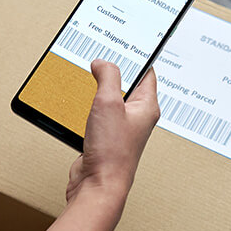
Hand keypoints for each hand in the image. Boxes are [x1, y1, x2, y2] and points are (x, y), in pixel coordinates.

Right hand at [66, 60, 159, 206]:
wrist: (98, 186)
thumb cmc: (112, 152)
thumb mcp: (109, 102)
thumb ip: (108, 76)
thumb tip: (102, 63)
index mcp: (147, 107)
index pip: (147, 73)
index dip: (137, 56)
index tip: (127, 43)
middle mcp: (137, 117)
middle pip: (128, 84)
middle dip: (116, 70)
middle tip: (105, 56)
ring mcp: (121, 128)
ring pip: (112, 99)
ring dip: (101, 88)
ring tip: (93, 74)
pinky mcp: (106, 137)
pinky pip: (100, 114)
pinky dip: (91, 105)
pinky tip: (83, 101)